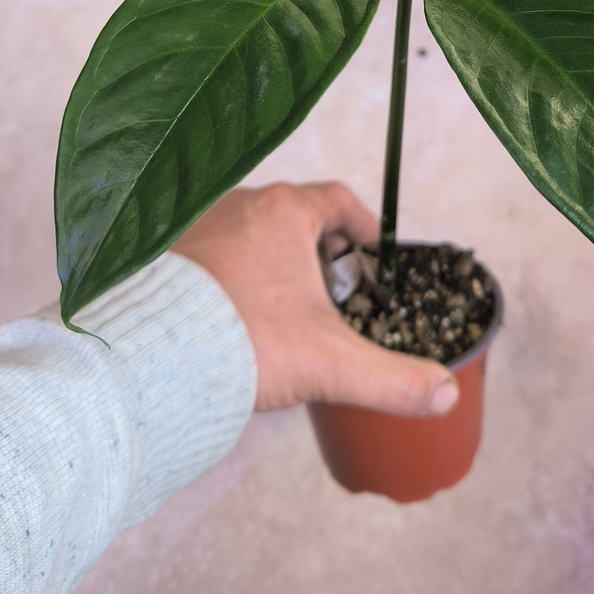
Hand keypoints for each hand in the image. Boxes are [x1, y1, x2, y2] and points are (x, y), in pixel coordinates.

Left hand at [171, 182, 458, 416]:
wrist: (147, 356)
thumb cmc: (241, 341)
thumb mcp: (330, 363)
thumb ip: (393, 379)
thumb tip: (446, 392)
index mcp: (284, 212)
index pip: (337, 201)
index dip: (361, 226)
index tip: (370, 252)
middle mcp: (237, 204)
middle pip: (292, 217)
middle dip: (317, 252)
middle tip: (330, 294)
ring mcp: (195, 224)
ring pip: (248, 234)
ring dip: (270, 262)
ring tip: (281, 310)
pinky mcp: (162, 252)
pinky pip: (209, 253)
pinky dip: (229, 276)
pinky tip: (232, 317)